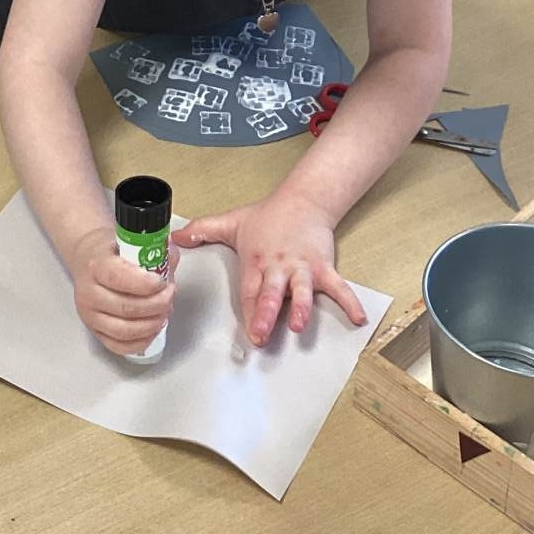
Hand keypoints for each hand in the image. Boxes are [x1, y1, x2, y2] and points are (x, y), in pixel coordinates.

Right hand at [72, 223, 176, 356]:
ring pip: (124, 330)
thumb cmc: (114, 252)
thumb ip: (157, 250)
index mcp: (96, 265)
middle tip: (170, 295)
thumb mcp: (135, 241)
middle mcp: (88, 292)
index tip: (162, 282)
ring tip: (165, 311)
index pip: (118, 278)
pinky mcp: (94, 331)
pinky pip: (119, 346)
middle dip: (156, 304)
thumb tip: (171, 264)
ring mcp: (89, 315)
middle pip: (125, 308)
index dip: (145, 284)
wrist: (89, 260)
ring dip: (152, 324)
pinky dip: (142, 341)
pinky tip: (154, 328)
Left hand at [173, 194, 365, 346]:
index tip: (246, 329)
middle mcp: (279, 266)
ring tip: (298, 325)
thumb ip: (203, 230)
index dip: (247, 309)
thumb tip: (175, 237)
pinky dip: (349, 301)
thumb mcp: (231, 221)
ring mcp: (302, 267)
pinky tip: (358, 317)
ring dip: (301, 308)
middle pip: (272, 292)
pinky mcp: (323, 266)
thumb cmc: (268, 216)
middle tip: (262, 333)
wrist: (304, 199)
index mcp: (256, 260)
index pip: (249, 289)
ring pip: (302, 290)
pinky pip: (338, 286)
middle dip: (267, 313)